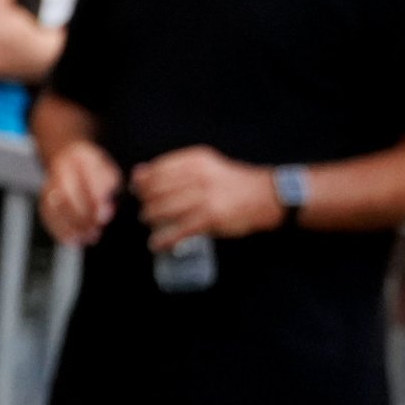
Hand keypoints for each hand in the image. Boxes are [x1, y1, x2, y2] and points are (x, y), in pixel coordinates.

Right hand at [40, 139, 119, 246]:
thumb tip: (105, 212)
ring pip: (54, 205)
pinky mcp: (43, 196)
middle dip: (82, 217)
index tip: (104, 217)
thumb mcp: (108, 172)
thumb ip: (108, 189)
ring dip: (70, 225)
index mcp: (82, 158)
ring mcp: (49, 181)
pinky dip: (58, 229)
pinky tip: (71, 239)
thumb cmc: (93, 169)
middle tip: (95, 231)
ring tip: (86, 238)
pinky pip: (47, 213)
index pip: (87, 180)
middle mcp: (61, 167)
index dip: (95, 200)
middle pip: (67, 194)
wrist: (68, 156)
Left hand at [130, 144, 284, 244]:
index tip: (138, 191)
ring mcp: (204, 198)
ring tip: (151, 223)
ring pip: (163, 210)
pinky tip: (157, 244)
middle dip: (145, 202)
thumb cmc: (230, 182)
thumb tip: (139, 173)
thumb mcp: (204, 165)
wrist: (265, 196)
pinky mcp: (210, 219)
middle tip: (146, 210)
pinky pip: (178, 231)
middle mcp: (198, 176)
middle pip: (156, 190)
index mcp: (195, 160)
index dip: (142, 182)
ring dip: (151, 219)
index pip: (156, 170)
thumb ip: (173, 168)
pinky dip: (163, 240)